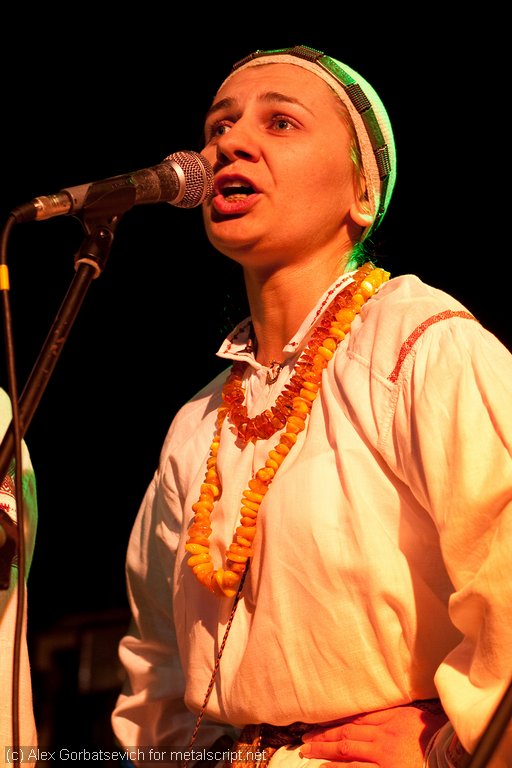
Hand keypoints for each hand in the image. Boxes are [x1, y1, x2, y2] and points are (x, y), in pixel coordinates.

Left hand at [298, 705, 446, 767]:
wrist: (452, 754)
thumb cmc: (437, 737)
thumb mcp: (415, 717)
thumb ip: (393, 714)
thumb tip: (374, 712)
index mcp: (391, 717)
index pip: (356, 718)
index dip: (336, 721)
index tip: (320, 723)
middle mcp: (383, 734)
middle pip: (347, 733)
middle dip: (324, 736)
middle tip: (304, 738)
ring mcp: (383, 755)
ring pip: (347, 751)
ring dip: (324, 751)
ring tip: (306, 752)